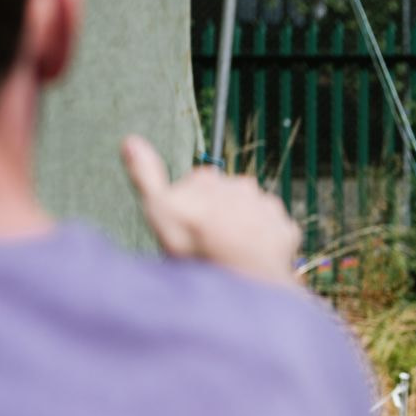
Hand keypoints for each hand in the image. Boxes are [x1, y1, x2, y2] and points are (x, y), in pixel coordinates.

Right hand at [120, 135, 300, 288]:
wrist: (243, 276)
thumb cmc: (197, 245)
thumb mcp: (160, 210)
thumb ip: (146, 176)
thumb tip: (129, 140)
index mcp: (208, 179)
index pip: (196, 184)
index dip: (188, 207)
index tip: (185, 226)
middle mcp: (242, 185)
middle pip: (226, 198)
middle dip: (218, 215)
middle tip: (207, 242)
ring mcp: (267, 207)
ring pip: (252, 215)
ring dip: (243, 230)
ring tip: (230, 254)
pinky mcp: (286, 229)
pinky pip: (275, 234)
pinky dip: (266, 245)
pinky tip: (253, 260)